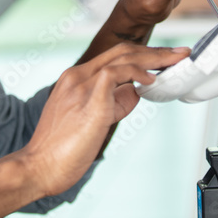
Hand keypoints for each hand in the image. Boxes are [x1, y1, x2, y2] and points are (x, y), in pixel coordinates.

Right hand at [21, 43, 189, 196]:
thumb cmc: (62, 151)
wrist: (38, 167)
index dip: (142, 55)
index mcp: (75, 79)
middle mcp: (77, 76)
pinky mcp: (90, 98)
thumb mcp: (91, 119)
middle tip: (179, 54)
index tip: (162, 59)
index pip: (113, 57)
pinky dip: (138, 72)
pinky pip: (118, 72)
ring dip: (155, 57)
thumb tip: (135, 92)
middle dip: (155, 51)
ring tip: (176, 60)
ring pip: (124, 56)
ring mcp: (82, 84)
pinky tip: (151, 80)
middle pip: (122, 51)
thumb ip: (112, 102)